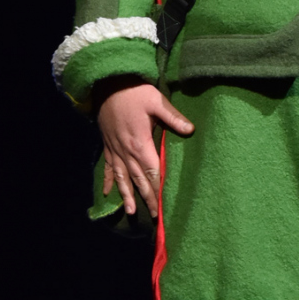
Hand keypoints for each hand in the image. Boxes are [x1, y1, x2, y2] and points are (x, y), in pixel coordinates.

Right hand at [94, 79, 193, 218]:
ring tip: (130, 211)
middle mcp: (126, 151)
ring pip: (122, 177)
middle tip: (155, 215)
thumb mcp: (156, 101)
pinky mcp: (107, 145)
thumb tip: (191, 130)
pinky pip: (107, 167)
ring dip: (126, 195)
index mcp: (140, 144)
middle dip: (147, 198)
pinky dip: (108, 181)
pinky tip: (108, 193)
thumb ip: (173, 117)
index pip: (152, 172)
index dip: (158, 189)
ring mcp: (115, 149)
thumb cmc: (135, 92)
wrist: (107, 84)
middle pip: (138, 179)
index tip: (164, 205)